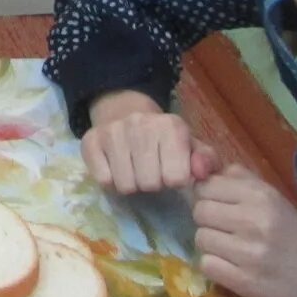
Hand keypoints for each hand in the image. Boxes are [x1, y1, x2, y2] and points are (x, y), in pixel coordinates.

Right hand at [83, 91, 218, 193]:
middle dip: (152, 184)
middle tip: (150, 171)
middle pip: (149, 184)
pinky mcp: (90, 142)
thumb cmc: (163, 138)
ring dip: (131, 184)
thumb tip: (199, 172)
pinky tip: (115, 167)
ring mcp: (112, 132)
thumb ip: (206, 161)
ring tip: (134, 169)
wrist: (123, 111)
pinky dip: (110, 181)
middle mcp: (139, 124)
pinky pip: (103, 180)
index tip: (170, 170)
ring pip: (125, 185)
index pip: (176, 178)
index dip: (174, 180)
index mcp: (171, 125)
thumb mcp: (190, 146)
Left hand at [192, 164, 296, 296]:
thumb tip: (200, 168)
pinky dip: (215, 267)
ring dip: (211, 246)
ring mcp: (249, 252)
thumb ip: (240, 180)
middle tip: (225, 231)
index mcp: (262, 196)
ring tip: (231, 251)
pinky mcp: (245, 281)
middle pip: (200, 211)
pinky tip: (232, 268)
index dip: (208, 197)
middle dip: (208, 222)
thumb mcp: (274, 199)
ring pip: (200, 239)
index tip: (220, 208)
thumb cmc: (296, 236)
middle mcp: (254, 220)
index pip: (207, 186)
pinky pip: (207, 265)